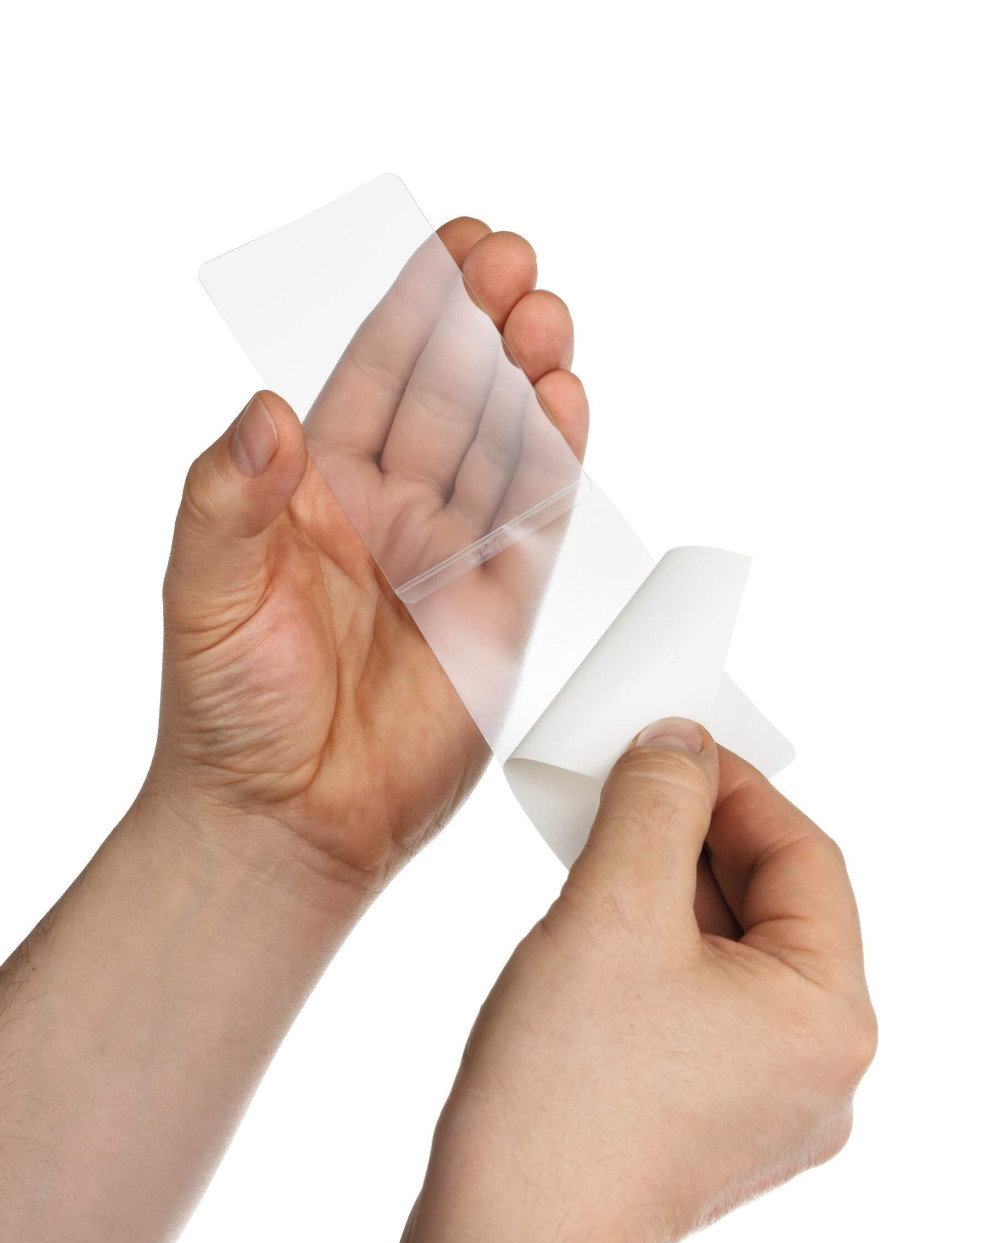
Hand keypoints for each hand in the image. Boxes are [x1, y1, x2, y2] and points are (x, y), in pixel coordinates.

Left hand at [149, 218, 587, 897]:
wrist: (285, 819)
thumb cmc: (228, 710)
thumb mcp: (202, 588)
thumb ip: (229, 495)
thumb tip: (262, 411)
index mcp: (316, 494)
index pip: (375, 378)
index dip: (415, 311)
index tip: (454, 248)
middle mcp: (390, 516)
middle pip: (450, 396)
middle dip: (483, 327)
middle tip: (514, 264)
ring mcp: (450, 562)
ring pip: (502, 447)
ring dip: (527, 380)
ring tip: (546, 317)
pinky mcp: (500, 614)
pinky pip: (535, 523)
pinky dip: (554, 463)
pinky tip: (566, 402)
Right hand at [374, 720, 875, 1242]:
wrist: (506, 1239)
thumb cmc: (564, 1093)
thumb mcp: (613, 906)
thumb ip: (655, 803)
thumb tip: (679, 745)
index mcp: (829, 1015)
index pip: (803, 855)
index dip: (734, 786)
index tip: (672, 746)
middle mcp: (818, 1067)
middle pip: (769, 905)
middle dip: (693, 837)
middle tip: (625, 786)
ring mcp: (769, 1103)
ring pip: (730, 955)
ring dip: (668, 890)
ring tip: (598, 849)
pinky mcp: (713, 1121)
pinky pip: (702, 1004)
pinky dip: (657, 951)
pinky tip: (597, 923)